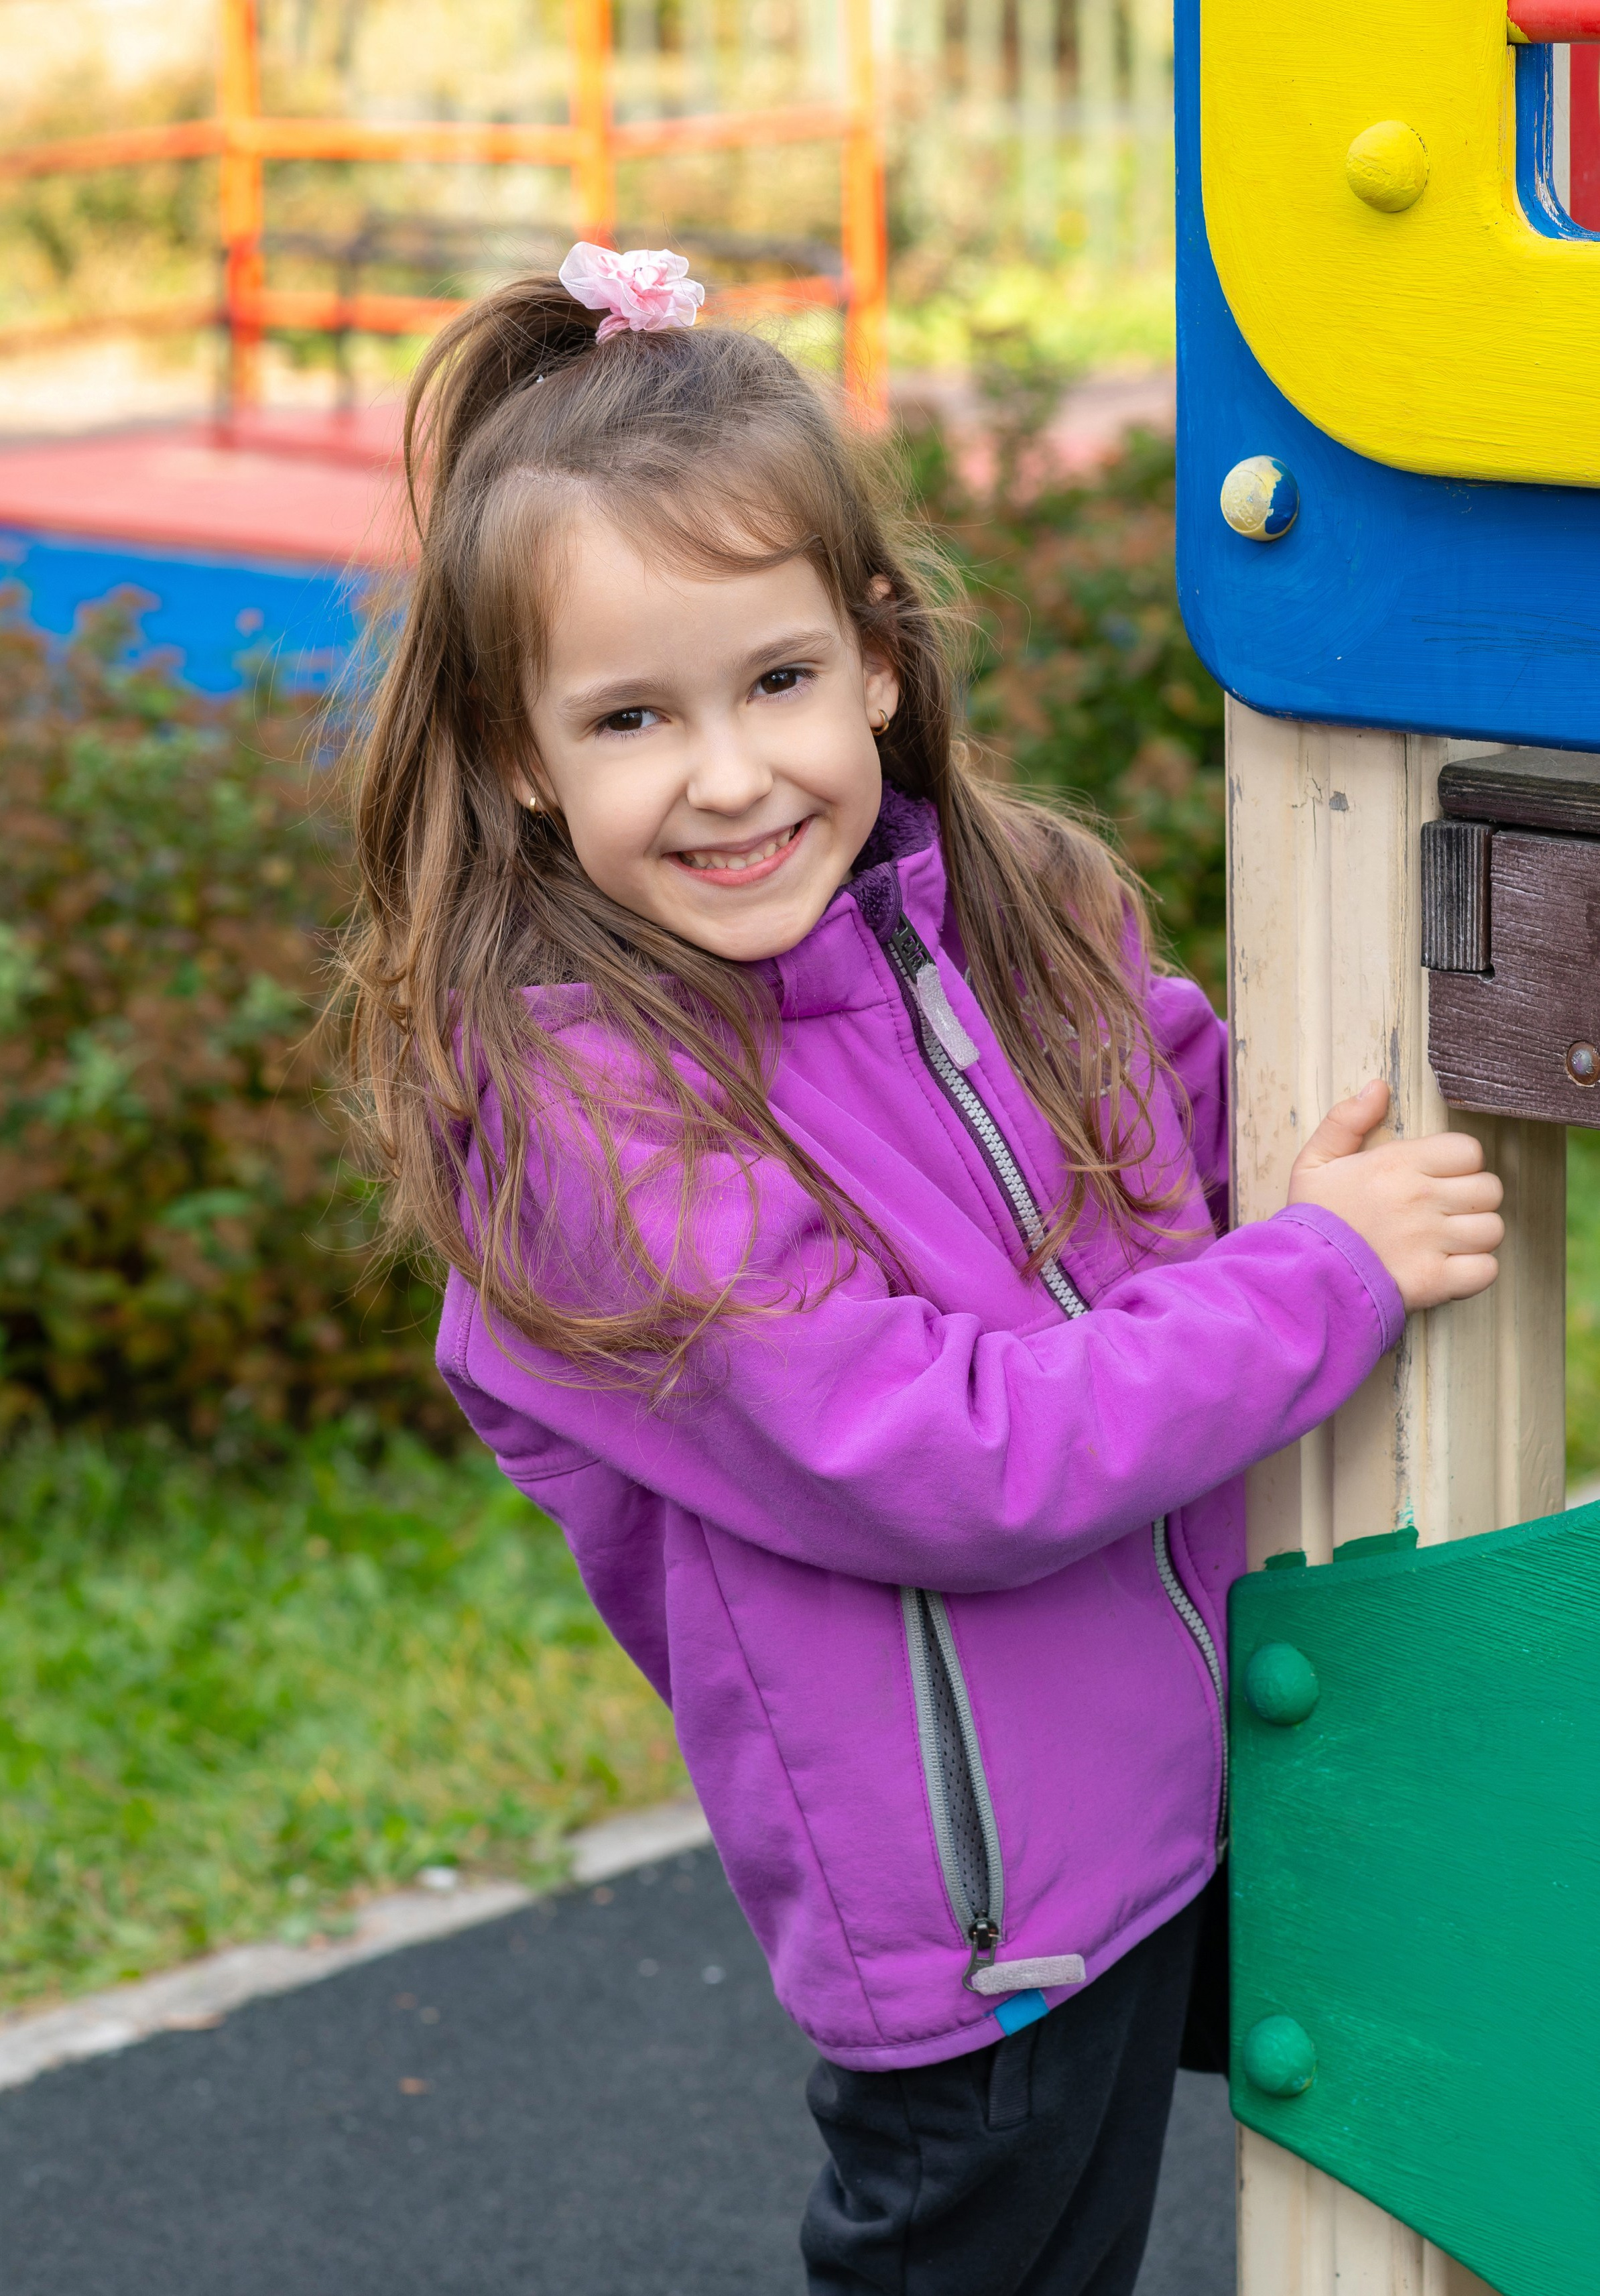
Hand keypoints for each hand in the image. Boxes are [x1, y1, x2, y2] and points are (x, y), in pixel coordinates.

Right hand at [1286, 1080, 1503, 1311]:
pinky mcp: (1436, 1281)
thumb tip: (1378, 1087)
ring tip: (1448, 1242)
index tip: (1438, 1179)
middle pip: (1489, 1189)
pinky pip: (1486, 1270)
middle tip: (1445, 1211)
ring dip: (1475, 1236)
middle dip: (1472, 1199)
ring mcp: (1432, 1242)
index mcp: (1399, 1164)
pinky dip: (1474, 1271)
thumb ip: (1345, 1120)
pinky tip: (1450, 1268)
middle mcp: (1422, 1199)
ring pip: (1492, 1229)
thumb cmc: (1312, 1221)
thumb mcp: (1314, 1161)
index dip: (1458, 1164)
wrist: (1300, 1277)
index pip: (1469, 1151)